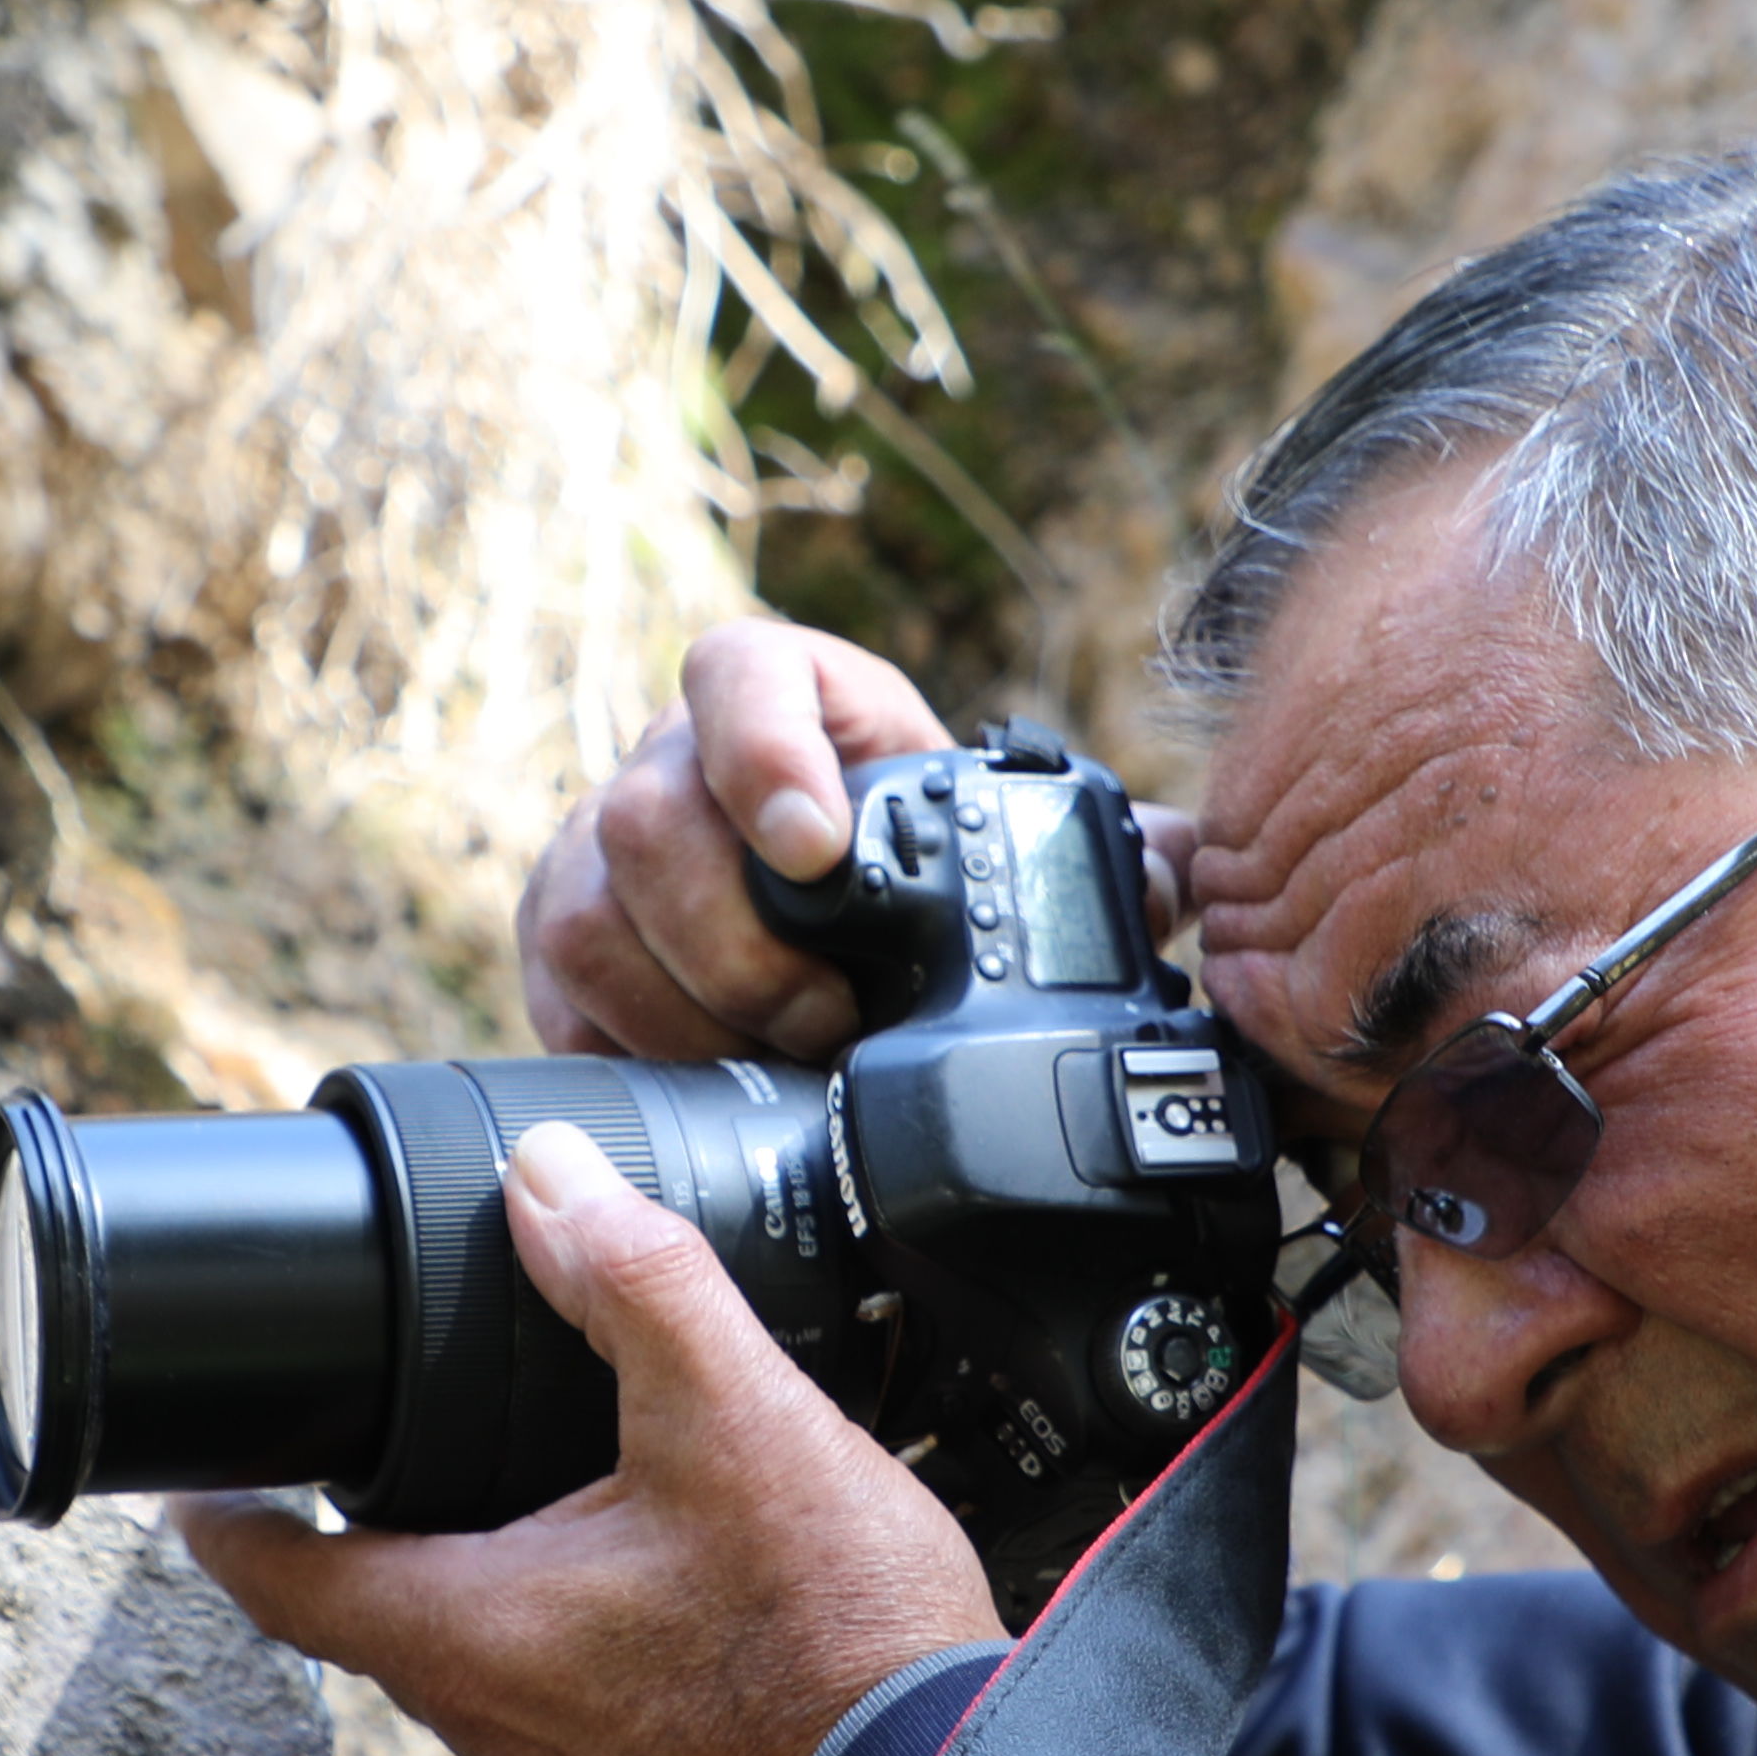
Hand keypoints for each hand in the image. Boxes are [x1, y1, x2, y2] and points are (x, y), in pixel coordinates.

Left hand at [174, 1125, 994, 1755]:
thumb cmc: (834, 1632)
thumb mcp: (733, 1415)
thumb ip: (636, 1281)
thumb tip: (545, 1176)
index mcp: (462, 1634)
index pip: (273, 1579)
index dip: (222, 1512)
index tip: (201, 1471)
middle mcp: (487, 1727)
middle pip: (373, 1614)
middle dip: (369, 1528)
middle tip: (381, 1438)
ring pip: (472, 1664)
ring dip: (478, 1583)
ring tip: (520, 1493)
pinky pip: (560, 1708)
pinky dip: (566, 1640)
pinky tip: (644, 1590)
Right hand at [518, 617, 1212, 1061]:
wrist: (816, 921)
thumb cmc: (914, 865)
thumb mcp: (997, 837)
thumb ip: (1097, 849)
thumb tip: (1194, 872)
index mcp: (786, 697)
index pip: (738, 673)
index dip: (762, 746)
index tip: (814, 842)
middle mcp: (669, 761)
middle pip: (648, 822)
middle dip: (741, 943)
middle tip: (830, 1017)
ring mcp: (595, 854)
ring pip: (593, 920)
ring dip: (694, 1010)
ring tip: (784, 1056)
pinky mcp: (562, 949)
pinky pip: (563, 1003)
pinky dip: (641, 1054)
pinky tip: (713, 1083)